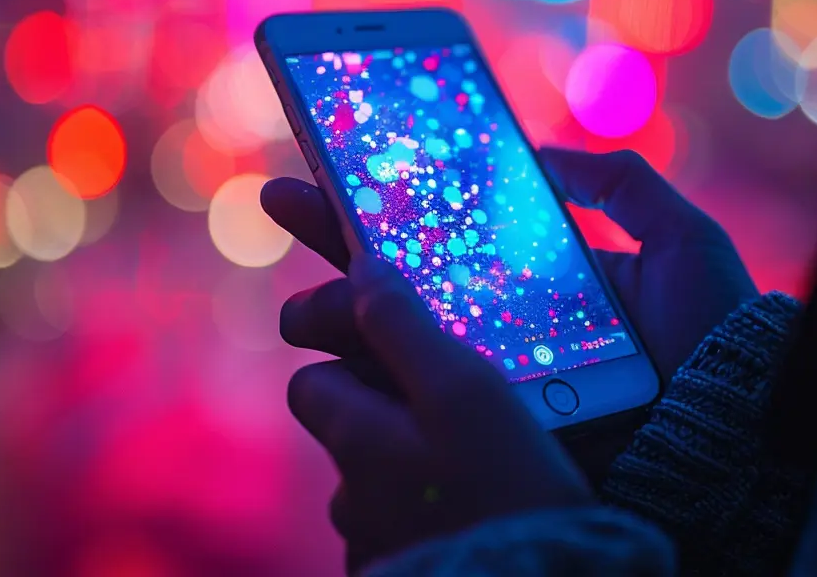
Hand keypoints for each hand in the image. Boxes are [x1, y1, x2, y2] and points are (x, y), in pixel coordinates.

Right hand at [262, 147, 755, 381]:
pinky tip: (329, 362)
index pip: (442, 229)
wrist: (730, 430)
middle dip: (329, 238)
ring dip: (327, 313)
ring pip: (383, 340)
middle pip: (394, 277)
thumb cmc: (711, 336)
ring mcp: (486, 375)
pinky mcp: (486, 426)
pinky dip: (359, 381)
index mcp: (529, 275)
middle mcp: (495, 322)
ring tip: (302, 304)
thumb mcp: (681, 241)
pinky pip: (407, 399)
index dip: (385, 197)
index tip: (330, 159)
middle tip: (281, 200)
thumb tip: (547, 154)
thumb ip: (622, 185)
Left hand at [286, 255, 593, 572]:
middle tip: (451, 408)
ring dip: (412, 468)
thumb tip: (361, 270)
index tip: (394, 352)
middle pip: (348, 434)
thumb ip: (403, 325)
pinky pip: (406, 529)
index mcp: (354, 438)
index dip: (348, 360)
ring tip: (478, 464)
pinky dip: (430, 515)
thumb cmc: (504, 488)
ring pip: (379, 485)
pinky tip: (477, 509)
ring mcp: (376, 543)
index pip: (311, 379)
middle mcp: (351, 496)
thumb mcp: (463, 387)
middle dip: (386, 415)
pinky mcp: (410, 572)